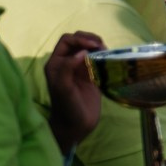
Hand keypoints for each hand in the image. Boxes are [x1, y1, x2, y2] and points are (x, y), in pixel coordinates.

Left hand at [43, 31, 104, 150]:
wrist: (75, 125)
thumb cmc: (66, 107)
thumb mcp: (63, 88)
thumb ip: (68, 68)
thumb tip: (82, 52)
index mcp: (56, 63)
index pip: (66, 41)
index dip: (80, 39)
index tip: (94, 46)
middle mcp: (66, 63)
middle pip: (77, 41)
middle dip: (89, 39)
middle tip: (102, 47)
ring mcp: (79, 68)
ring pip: (87, 48)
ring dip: (97, 46)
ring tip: (106, 51)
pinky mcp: (90, 75)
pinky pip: (96, 59)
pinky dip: (103, 55)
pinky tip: (109, 59)